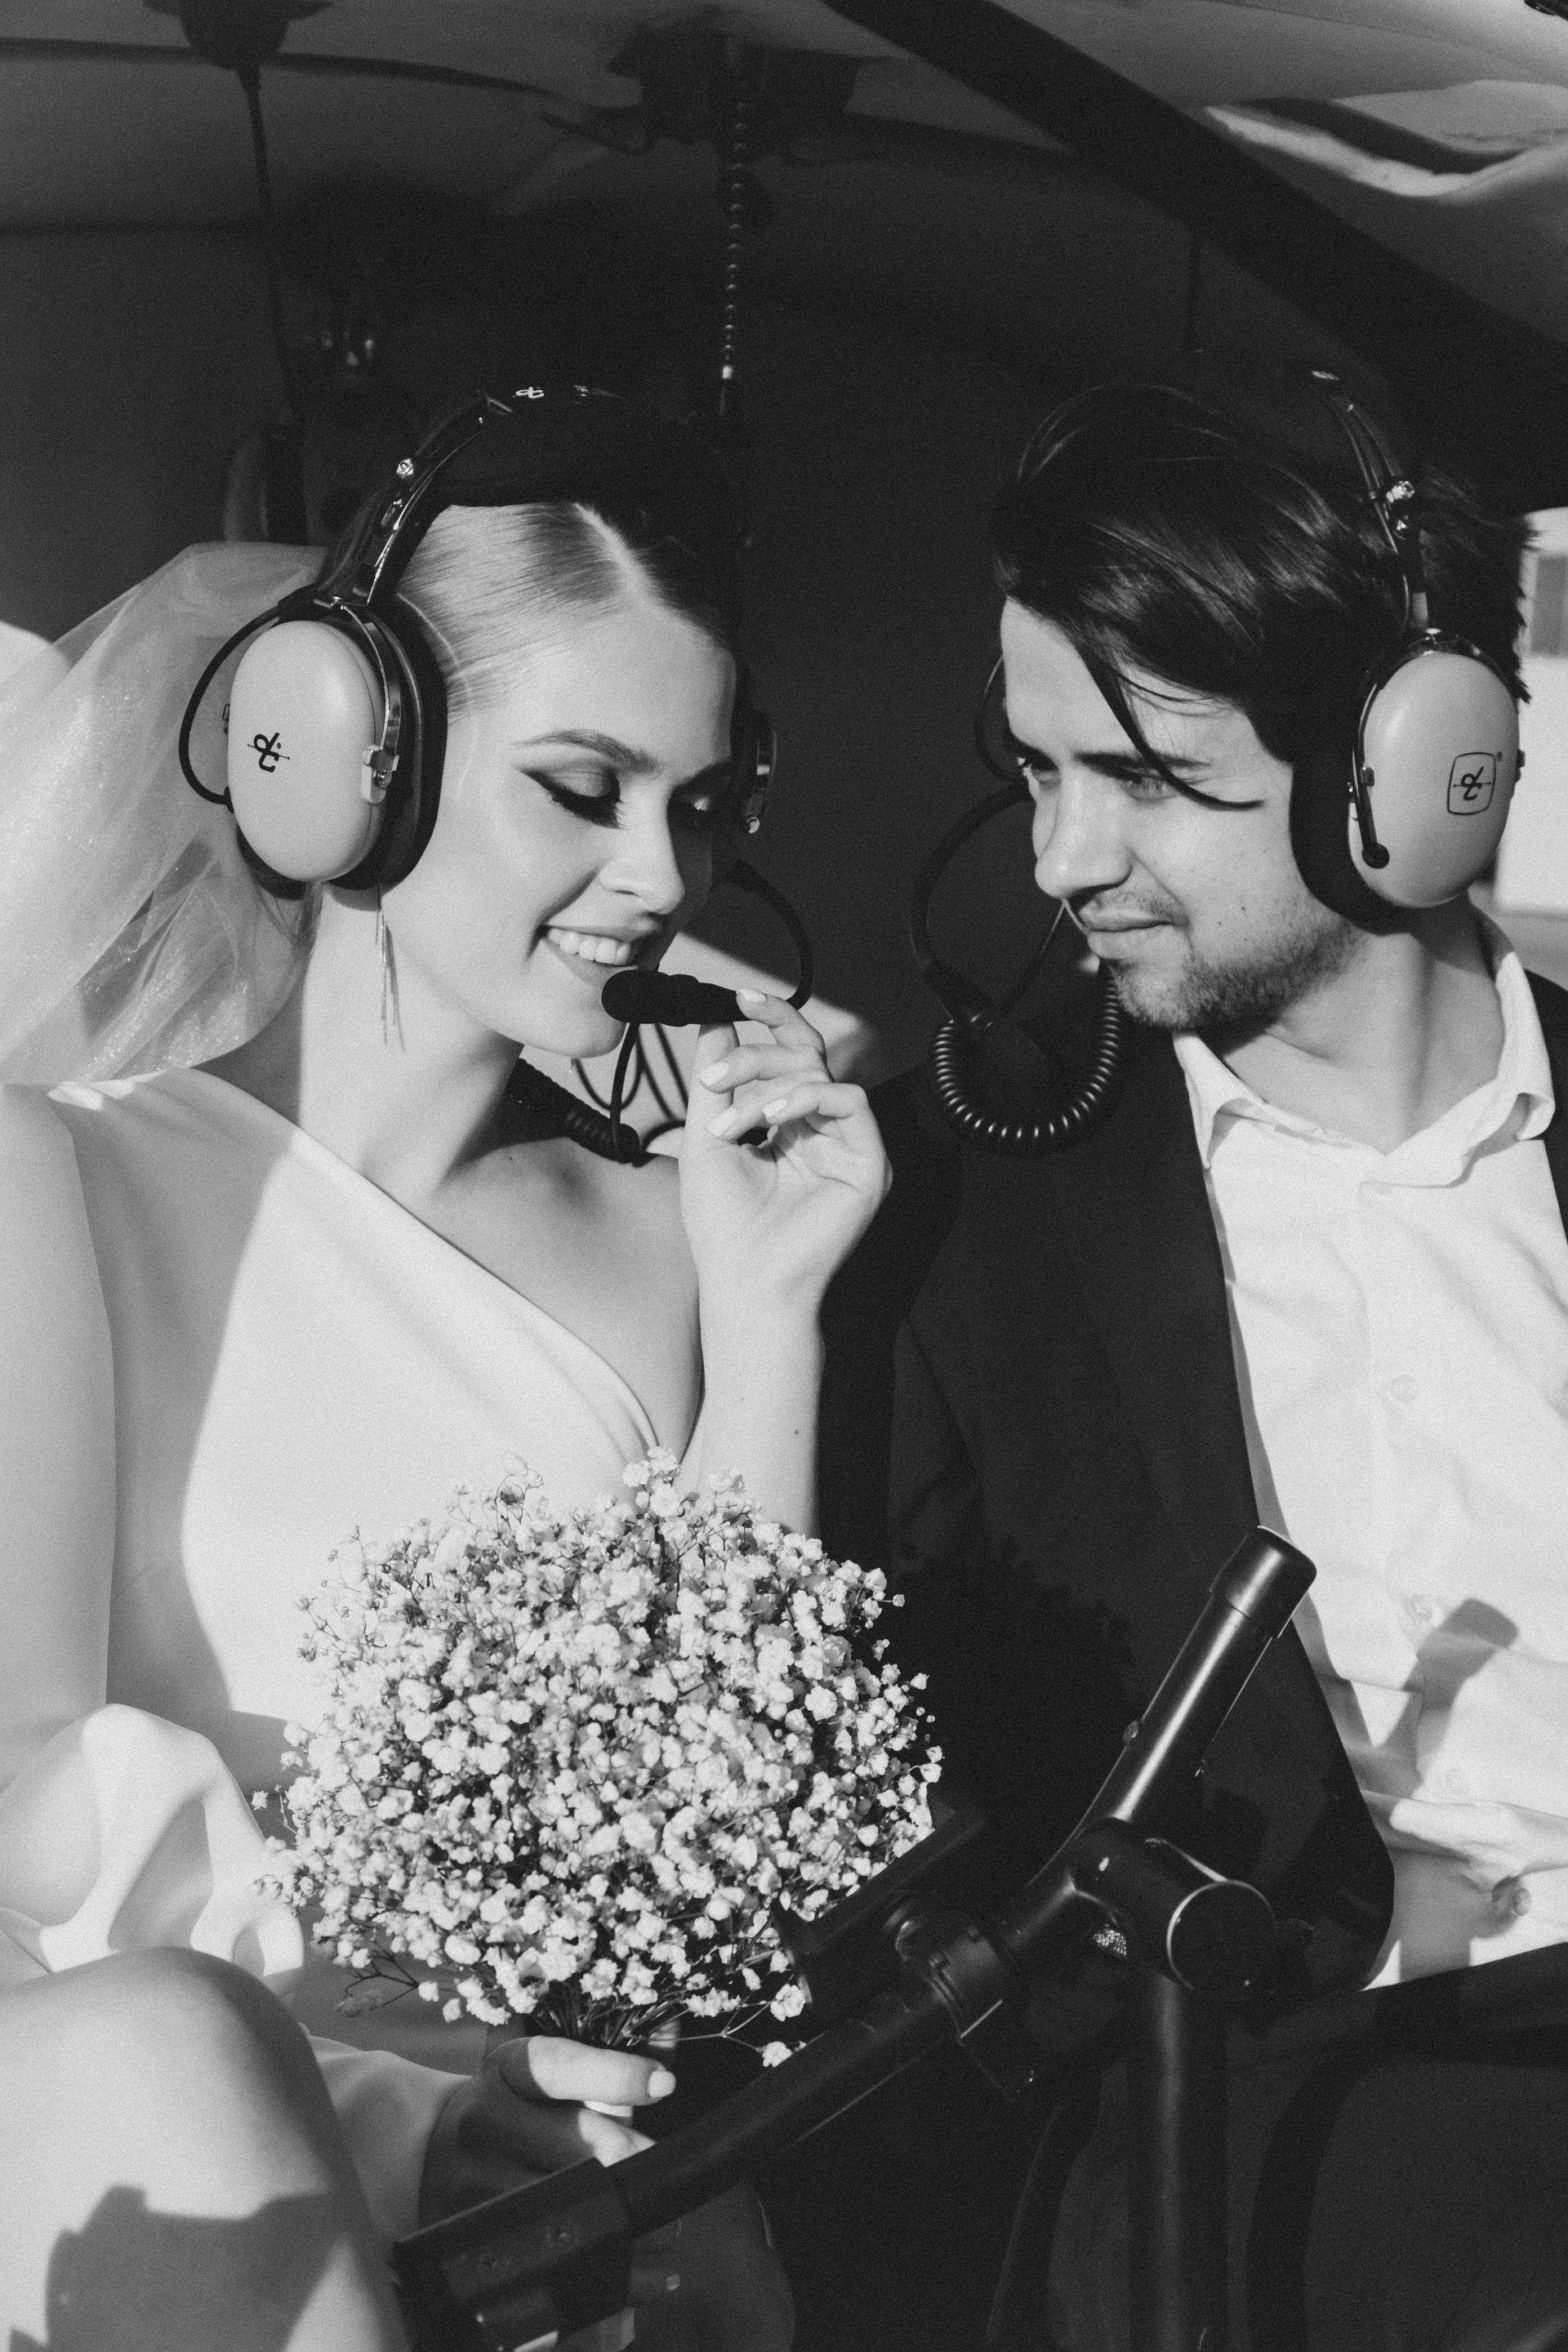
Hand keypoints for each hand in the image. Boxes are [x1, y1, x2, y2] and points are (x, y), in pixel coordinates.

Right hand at [418, 2037, 792, 2350]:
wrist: (420, 2146)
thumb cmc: (503, 2106)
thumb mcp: (534, 2075)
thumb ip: (593, 2078)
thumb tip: (663, 2087)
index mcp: (509, 2074)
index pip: (563, 2067)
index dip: (617, 2076)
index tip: (667, 2086)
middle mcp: (486, 2123)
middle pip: (581, 2152)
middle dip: (639, 2177)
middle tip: (676, 2201)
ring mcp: (472, 2185)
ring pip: (566, 2215)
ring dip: (623, 2236)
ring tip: (663, 2251)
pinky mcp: (465, 2237)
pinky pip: (540, 2266)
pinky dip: (589, 2278)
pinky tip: (626, 2285)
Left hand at [679, 991, 889, 1315]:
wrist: (743, 1281)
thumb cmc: (723, 1224)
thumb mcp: (707, 1137)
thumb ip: (714, 1080)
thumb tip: (716, 1020)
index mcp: (789, 1125)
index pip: (789, 1057)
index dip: (770, 1021)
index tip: (736, 999)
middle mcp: (823, 1131)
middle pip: (809, 1054)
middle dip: (762, 1046)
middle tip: (718, 1067)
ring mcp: (848, 1147)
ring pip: (822, 1073)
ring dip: (768, 1083)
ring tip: (731, 1121)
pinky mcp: (870, 1164)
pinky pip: (849, 1101)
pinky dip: (806, 1098)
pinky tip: (770, 1120)